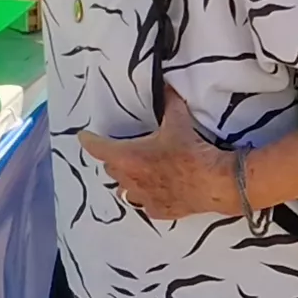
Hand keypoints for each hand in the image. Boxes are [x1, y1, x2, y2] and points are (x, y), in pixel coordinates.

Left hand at [73, 104, 245, 222]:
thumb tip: (166, 85)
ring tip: (135, 173)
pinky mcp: (159, 211)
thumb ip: (169, 102)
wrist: (213, 182)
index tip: (84, 136)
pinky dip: (146, 199)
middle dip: (113, 159)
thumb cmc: (191, 151)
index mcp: (127, 157)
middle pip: (110, 168)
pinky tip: (154, 194)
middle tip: (121, 151)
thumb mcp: (178, 121)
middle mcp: (130, 179)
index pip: (97, 148)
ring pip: (124, 191)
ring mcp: (143, 198)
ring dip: (126, 181)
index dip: (89, 141)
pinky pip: (144, 205)